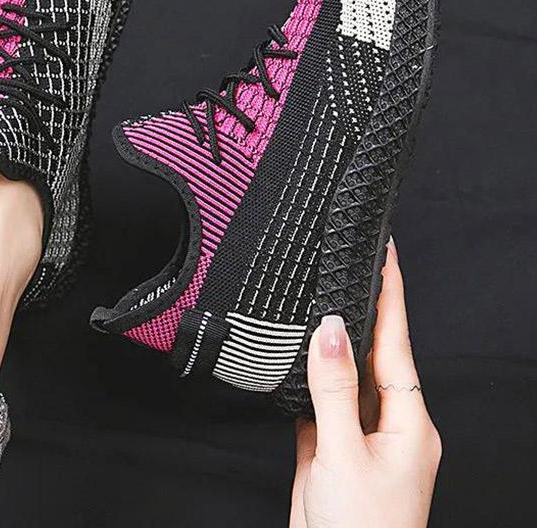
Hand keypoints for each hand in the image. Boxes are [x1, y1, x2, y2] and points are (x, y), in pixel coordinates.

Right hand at [289, 240, 440, 527]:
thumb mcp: (347, 453)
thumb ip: (335, 387)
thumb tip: (332, 328)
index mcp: (408, 421)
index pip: (397, 341)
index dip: (391, 294)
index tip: (386, 253)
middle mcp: (385, 422)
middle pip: (371, 351)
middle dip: (361, 306)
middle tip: (348, 260)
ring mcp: (356, 433)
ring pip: (342, 373)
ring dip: (331, 338)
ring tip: (320, 294)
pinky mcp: (328, 445)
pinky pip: (318, 396)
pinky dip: (308, 372)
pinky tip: (298, 352)